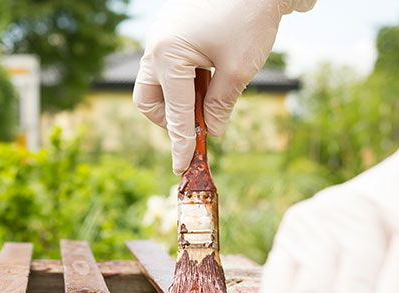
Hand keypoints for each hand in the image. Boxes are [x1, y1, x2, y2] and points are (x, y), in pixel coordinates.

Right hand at [133, 0, 314, 174]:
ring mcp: (160, 35)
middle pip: (149, 98)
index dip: (180, 143)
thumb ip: (220, 105)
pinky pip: (168, 63)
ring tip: (211, 96)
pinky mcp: (171, 29)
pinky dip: (185, 78)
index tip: (182, 167)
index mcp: (167, 56)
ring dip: (180, 97)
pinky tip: (210, 75)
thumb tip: (209, 131)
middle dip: (169, 118)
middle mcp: (156, 46)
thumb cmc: (249, 19)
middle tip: (196, 125)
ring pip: (157, 81)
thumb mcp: (238, 70)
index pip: (173, 112)